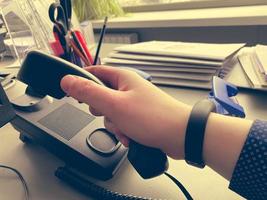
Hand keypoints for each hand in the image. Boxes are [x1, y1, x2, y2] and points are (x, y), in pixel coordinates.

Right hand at [60, 66, 190, 158]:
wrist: (180, 135)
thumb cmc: (154, 117)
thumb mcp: (114, 105)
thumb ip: (89, 93)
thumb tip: (68, 81)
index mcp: (123, 78)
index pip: (94, 72)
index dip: (81, 82)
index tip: (73, 94)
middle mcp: (128, 89)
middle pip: (101, 96)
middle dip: (101, 111)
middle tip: (110, 114)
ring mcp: (134, 104)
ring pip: (111, 113)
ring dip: (114, 125)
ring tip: (126, 130)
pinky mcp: (139, 117)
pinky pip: (122, 123)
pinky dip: (123, 132)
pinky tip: (131, 137)